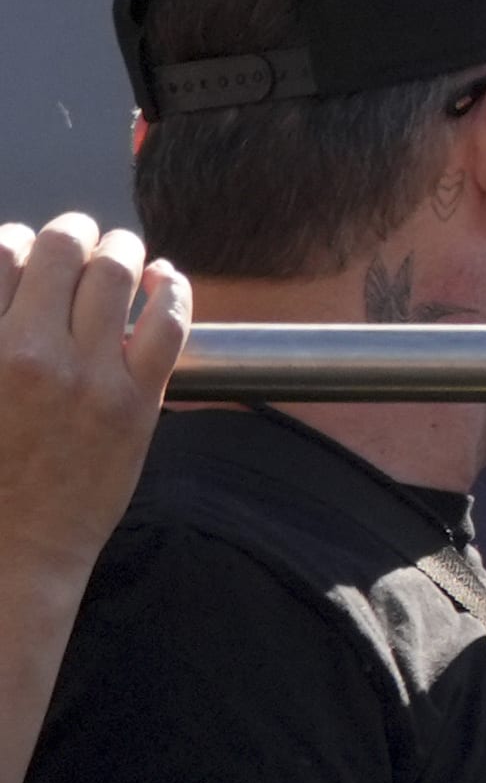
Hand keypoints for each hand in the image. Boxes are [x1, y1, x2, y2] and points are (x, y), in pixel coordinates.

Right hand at [0, 215, 186, 579]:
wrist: (13, 550)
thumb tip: (4, 284)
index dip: (13, 241)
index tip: (22, 249)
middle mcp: (30, 352)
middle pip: (59, 249)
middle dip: (71, 232)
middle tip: (78, 236)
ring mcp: (91, 376)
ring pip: (116, 274)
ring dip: (120, 250)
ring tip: (121, 252)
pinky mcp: (138, 403)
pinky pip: (169, 323)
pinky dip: (173, 289)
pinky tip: (166, 278)